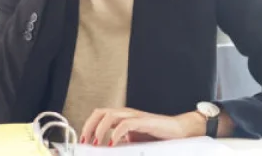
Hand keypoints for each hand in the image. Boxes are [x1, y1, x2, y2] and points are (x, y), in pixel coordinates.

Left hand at [79, 107, 205, 146]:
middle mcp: (126, 114)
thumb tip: (107, 149)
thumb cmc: (157, 135)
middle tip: (85, 141)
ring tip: (97, 142)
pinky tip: (112, 142)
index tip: (83, 140)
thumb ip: (121, 142)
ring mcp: (135, 116)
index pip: (99, 115)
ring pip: (110, 116)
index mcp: (122, 117)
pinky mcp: (144, 122)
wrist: (178, 131)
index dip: (88, 125)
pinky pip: (126, 124)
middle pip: (100, 112)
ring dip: (100, 129)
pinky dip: (116, 133)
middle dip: (89, 126)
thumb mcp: (134, 140)